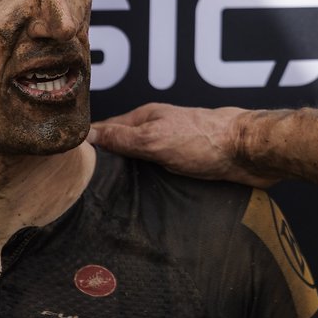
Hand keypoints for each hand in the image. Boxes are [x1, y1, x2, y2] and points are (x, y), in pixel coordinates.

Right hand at [89, 103, 276, 187]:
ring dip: (128, 175)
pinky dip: (149, 185)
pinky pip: (160, 175)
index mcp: (146, 117)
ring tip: (106, 198)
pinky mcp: (189, 166)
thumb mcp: (154, 139)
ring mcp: (173, 147)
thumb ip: (122, 138)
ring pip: (141, 162)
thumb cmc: (204, 140)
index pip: (107, 130)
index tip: (67, 162)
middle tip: (81, 186)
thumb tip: (86, 135)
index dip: (88, 145)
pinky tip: (143, 200)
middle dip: (105, 162)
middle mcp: (158, 129)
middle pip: (123, 146)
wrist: (250, 151)